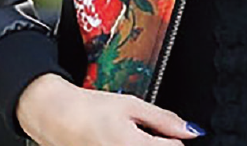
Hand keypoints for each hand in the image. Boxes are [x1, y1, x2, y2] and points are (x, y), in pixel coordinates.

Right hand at [17, 73, 204, 145]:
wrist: (55, 117)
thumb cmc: (90, 109)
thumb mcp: (132, 105)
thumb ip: (164, 120)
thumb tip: (192, 130)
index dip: (174, 138)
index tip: (167, 132)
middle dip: (157, 144)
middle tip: (141, 133)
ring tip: (128, 137)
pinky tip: (117, 142)